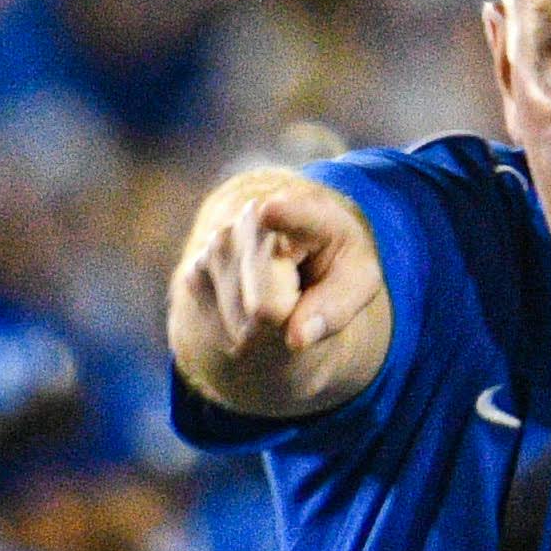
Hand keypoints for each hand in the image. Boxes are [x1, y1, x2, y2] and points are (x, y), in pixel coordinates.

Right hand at [168, 166, 383, 416]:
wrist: (295, 262)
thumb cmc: (335, 269)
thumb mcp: (357, 283)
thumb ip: (336, 308)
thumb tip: (296, 339)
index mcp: (307, 212)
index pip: (291, 216)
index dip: (281, 216)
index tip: (268, 213)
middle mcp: (253, 220)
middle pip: (265, 306)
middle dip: (284, 321)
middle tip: (299, 296)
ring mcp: (217, 246)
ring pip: (240, 323)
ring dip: (262, 330)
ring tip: (278, 300)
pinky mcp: (193, 272)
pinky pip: (216, 328)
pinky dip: (237, 332)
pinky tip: (250, 307)